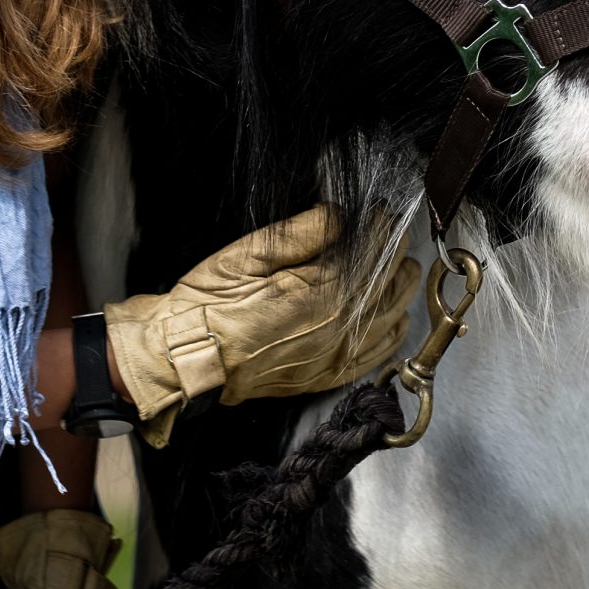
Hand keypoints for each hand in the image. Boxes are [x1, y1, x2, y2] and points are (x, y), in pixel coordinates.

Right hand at [104, 205, 420, 445]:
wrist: (185, 359)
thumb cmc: (210, 306)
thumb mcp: (250, 253)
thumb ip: (303, 233)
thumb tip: (340, 218)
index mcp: (320, 296)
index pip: (371, 255)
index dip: (383, 229)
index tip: (384, 212)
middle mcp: (337, 331)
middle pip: (389, 288)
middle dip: (396, 256)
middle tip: (394, 234)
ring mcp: (333, 358)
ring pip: (390, 320)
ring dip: (401, 291)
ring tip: (402, 268)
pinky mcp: (325, 376)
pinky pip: (375, 357)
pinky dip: (392, 334)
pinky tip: (397, 320)